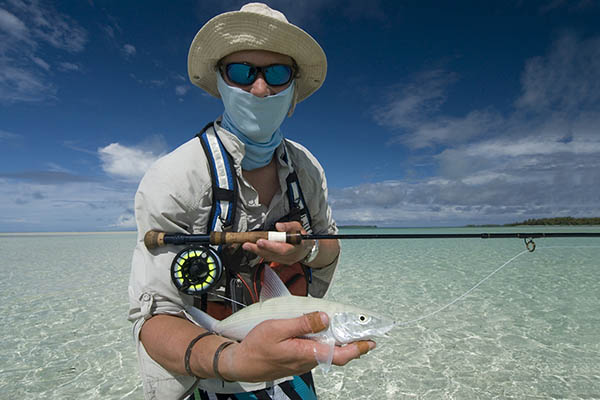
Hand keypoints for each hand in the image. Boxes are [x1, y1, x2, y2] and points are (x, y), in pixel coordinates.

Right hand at [218, 312, 374, 381]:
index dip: (358, 348)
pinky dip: (323, 343)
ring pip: (325, 352)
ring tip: (344, 328)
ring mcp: (302, 363)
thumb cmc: (257, 347)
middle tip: (364, 333)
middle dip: (352, 344)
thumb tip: (325, 318)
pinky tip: (321, 332)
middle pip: (336, 353)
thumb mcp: (277, 328)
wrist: (241, 364)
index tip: (371, 342)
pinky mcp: (296, 361)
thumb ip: (303, 323)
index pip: (340, 355)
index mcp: (306, 353)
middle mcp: (308, 361)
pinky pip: (315, 352)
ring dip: (337, 342)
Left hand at [242, 221, 311, 264]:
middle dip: (259, 249)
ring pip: (270, 257)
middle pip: (273, 254)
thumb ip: (288, 226)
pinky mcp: (281, 262)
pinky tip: (253, 249)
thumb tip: (278, 226)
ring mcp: (286, 260)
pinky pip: (270, 258)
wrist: (306, 249)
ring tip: (247, 246)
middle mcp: (290, 256)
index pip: (282, 248)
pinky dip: (261, 253)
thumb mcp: (298, 227)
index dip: (270, 246)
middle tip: (247, 245)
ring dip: (257, 251)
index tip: (260, 241)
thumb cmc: (301, 237)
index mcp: (296, 246)